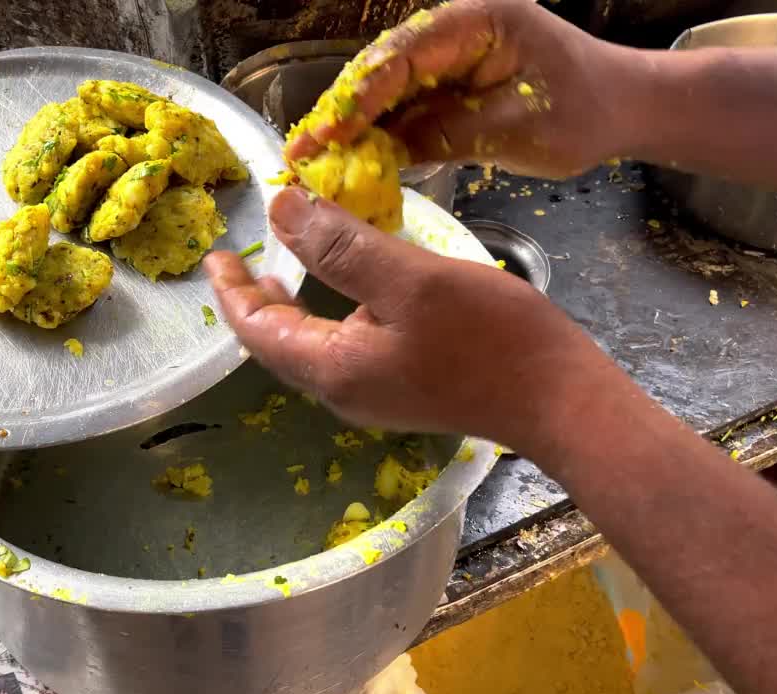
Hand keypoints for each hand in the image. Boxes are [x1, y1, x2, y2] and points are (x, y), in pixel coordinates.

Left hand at [206, 186, 613, 451]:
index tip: (216, 254)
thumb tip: (280, 211)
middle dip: (253, 301)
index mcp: (331, 368)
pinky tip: (344, 290)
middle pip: (276, 344)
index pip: (256, 330)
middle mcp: (342, 391)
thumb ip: (340, 246)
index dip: (231, 290)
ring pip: (309, 348)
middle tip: (239, 259)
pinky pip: (342, 350)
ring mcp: (373, 396)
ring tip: (279, 269)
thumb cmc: (489, 336)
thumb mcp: (409, 278)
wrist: (560, 399)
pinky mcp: (402, 390)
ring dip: (289, 308)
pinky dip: (325, 316)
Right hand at [284, 0, 642, 178]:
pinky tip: (352, 162)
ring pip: (389, 91)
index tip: (330, 132)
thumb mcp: (516, 127)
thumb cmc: (586, 109)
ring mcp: (452, 60)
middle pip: (383, 69)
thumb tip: (384, 149)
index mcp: (475, 22)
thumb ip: (448, 133)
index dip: (360, 96)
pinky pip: (407, 110)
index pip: (402, 56)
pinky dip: (381, 136)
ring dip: (354, 127)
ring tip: (313, 160)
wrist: (627, 108)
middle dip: (343, 111)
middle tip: (302, 150)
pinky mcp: (453, 88)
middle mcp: (455, 33)